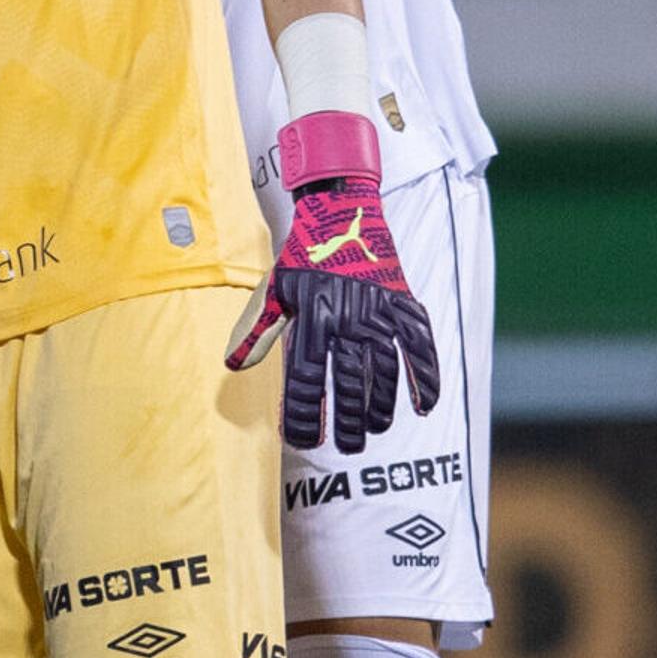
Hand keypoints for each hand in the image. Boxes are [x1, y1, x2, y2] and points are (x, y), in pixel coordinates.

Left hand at [228, 113, 440, 453]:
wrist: (342, 210)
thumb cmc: (302, 255)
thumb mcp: (273, 289)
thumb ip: (258, 330)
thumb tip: (232, 366)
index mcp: (311, 318)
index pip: (305, 379)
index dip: (304, 413)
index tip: (303, 439)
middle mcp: (346, 319)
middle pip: (347, 384)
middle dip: (346, 421)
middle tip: (348, 447)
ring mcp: (378, 312)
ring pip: (383, 372)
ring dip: (381, 407)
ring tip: (374, 430)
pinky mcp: (404, 304)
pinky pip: (420, 347)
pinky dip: (425, 378)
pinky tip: (423, 407)